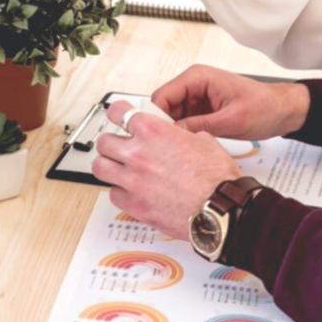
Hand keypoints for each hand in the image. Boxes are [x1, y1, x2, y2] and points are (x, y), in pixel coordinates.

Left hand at [92, 101, 240, 239]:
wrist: (221, 209)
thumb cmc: (217, 178)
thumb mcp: (204, 141)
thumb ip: (182, 135)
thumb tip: (180, 137)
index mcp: (153, 132)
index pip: (118, 112)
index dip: (116, 113)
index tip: (117, 116)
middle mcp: (137, 154)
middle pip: (103, 142)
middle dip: (111, 143)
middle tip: (119, 147)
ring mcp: (133, 181)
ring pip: (100, 168)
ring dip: (109, 166)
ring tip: (118, 169)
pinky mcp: (134, 206)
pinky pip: (113, 195)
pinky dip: (120, 192)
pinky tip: (131, 192)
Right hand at [151, 64, 309, 139]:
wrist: (283, 111)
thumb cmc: (264, 107)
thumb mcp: (231, 120)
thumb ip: (199, 126)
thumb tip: (173, 135)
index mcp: (197, 77)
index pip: (162, 96)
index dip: (156, 118)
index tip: (156, 139)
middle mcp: (193, 85)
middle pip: (163, 108)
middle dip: (164, 127)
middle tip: (167, 149)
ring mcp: (196, 98)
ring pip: (172, 118)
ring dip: (175, 133)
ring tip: (180, 151)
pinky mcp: (202, 111)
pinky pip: (184, 123)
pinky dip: (185, 135)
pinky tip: (189, 148)